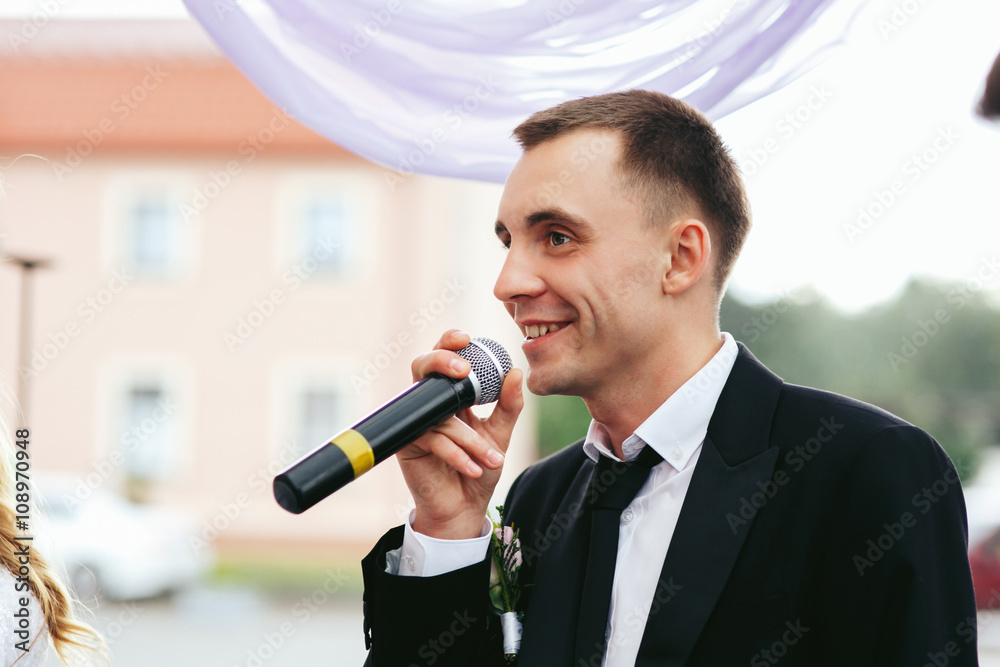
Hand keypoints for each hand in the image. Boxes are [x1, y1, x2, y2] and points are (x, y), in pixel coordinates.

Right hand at [396, 330, 523, 539]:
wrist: (463, 507)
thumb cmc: (479, 468)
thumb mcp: (500, 434)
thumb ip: (508, 404)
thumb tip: (515, 372)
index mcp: (451, 395)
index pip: (446, 359)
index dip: (449, 342)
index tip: (467, 338)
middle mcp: (431, 404)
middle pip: (424, 368)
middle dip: (442, 362)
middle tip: (463, 370)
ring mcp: (417, 422)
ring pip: (441, 416)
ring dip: (470, 439)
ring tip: (493, 458)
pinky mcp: (407, 443)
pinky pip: (434, 440)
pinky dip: (458, 455)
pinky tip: (474, 468)